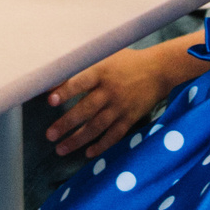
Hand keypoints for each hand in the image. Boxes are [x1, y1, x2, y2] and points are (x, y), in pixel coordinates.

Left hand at [44, 46, 177, 157]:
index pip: (81, 82)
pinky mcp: (130, 118)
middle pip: (86, 110)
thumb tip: (53, 77)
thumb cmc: (126, 61)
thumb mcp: (105, 56)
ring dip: (78, 139)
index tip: (50, 100)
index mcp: (102, 72)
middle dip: (66, 123)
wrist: (159, 70)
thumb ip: (82, 66)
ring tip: (61, 149)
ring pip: (97, 126)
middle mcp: (110, 91)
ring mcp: (120, 107)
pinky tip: (88, 153)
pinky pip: (114, 135)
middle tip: (50, 135)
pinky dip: (102, 146)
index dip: (66, 91)